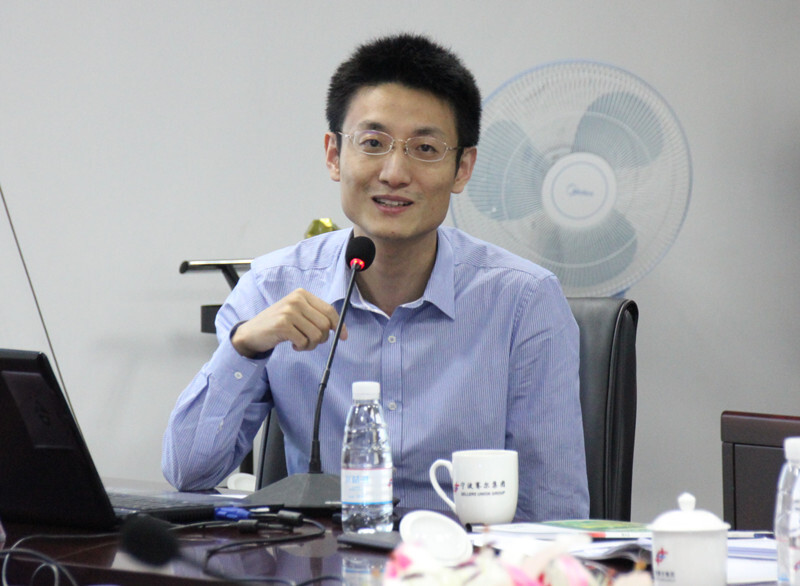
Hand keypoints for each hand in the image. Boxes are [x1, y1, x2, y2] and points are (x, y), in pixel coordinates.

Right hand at [231, 288, 346, 356]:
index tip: (343, 337)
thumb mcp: (297, 314)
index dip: (339, 325)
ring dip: (311, 345)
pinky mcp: (282, 325)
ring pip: (316, 335)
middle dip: (322, 338)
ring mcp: (288, 311)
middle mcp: (296, 300)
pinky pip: (304, 342)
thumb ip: (316, 316)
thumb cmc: (278, 325)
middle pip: (325, 324)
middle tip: (311, 342)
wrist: (252, 332)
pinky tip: (293, 345)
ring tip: (301, 344)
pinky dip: (301, 347)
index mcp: (302, 294)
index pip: (329, 310)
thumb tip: (340, 329)